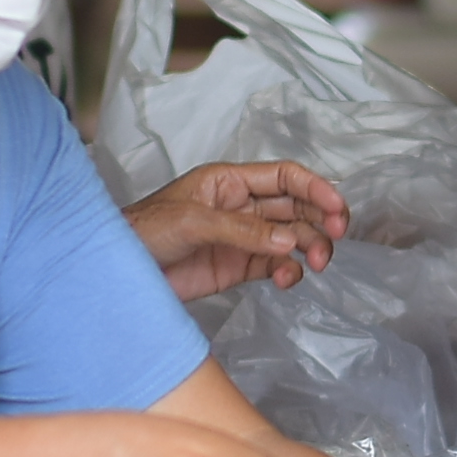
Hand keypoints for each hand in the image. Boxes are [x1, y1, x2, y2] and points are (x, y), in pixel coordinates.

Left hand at [126, 158, 349, 300]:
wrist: (118, 271)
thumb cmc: (144, 230)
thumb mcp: (193, 222)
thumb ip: (242, 230)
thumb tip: (288, 241)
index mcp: (230, 182)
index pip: (284, 177)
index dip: (315, 189)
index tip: (338, 209)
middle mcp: (241, 207)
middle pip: (295, 208)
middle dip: (319, 221)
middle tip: (335, 240)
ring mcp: (241, 238)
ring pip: (290, 239)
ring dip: (308, 249)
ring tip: (314, 265)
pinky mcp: (237, 267)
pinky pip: (275, 265)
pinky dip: (288, 271)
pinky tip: (287, 279)